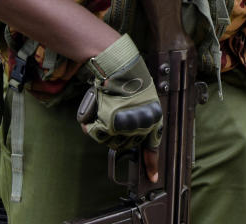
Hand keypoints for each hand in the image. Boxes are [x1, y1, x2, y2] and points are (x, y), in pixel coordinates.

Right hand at [77, 34, 162, 178]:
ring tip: (103, 112)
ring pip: (110, 141)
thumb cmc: (131, 80)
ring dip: (103, 130)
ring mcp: (127, 126)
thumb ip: (140, 117)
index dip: (151, 164)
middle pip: (125, 144)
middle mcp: (142, 126)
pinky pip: (96, 134)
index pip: (153, 147)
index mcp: (154, 119)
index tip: (151, 177)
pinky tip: (92, 116)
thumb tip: (128, 132)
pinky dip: (91, 127)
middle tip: (111, 117)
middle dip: (116, 135)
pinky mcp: (111, 124)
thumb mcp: (145, 100)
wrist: (121, 69)